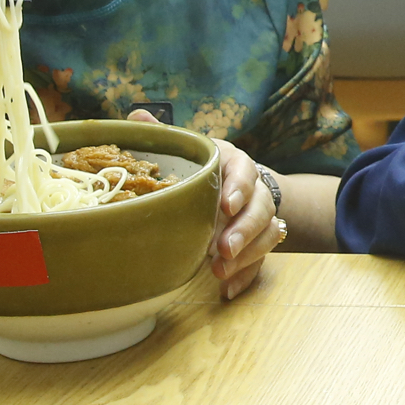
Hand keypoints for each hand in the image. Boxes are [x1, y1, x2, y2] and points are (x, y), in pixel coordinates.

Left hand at [136, 109, 282, 300]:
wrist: (235, 188)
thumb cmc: (204, 168)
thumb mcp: (190, 149)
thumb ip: (167, 134)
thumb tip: (136, 115)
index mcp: (234, 164)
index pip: (244, 170)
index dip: (239, 188)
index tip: (226, 205)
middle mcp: (253, 189)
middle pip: (261, 208)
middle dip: (244, 230)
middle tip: (222, 249)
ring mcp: (260, 217)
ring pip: (269, 233)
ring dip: (247, 254)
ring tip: (220, 272)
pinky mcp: (259, 242)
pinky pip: (262, 260)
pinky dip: (247, 275)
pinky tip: (228, 289)